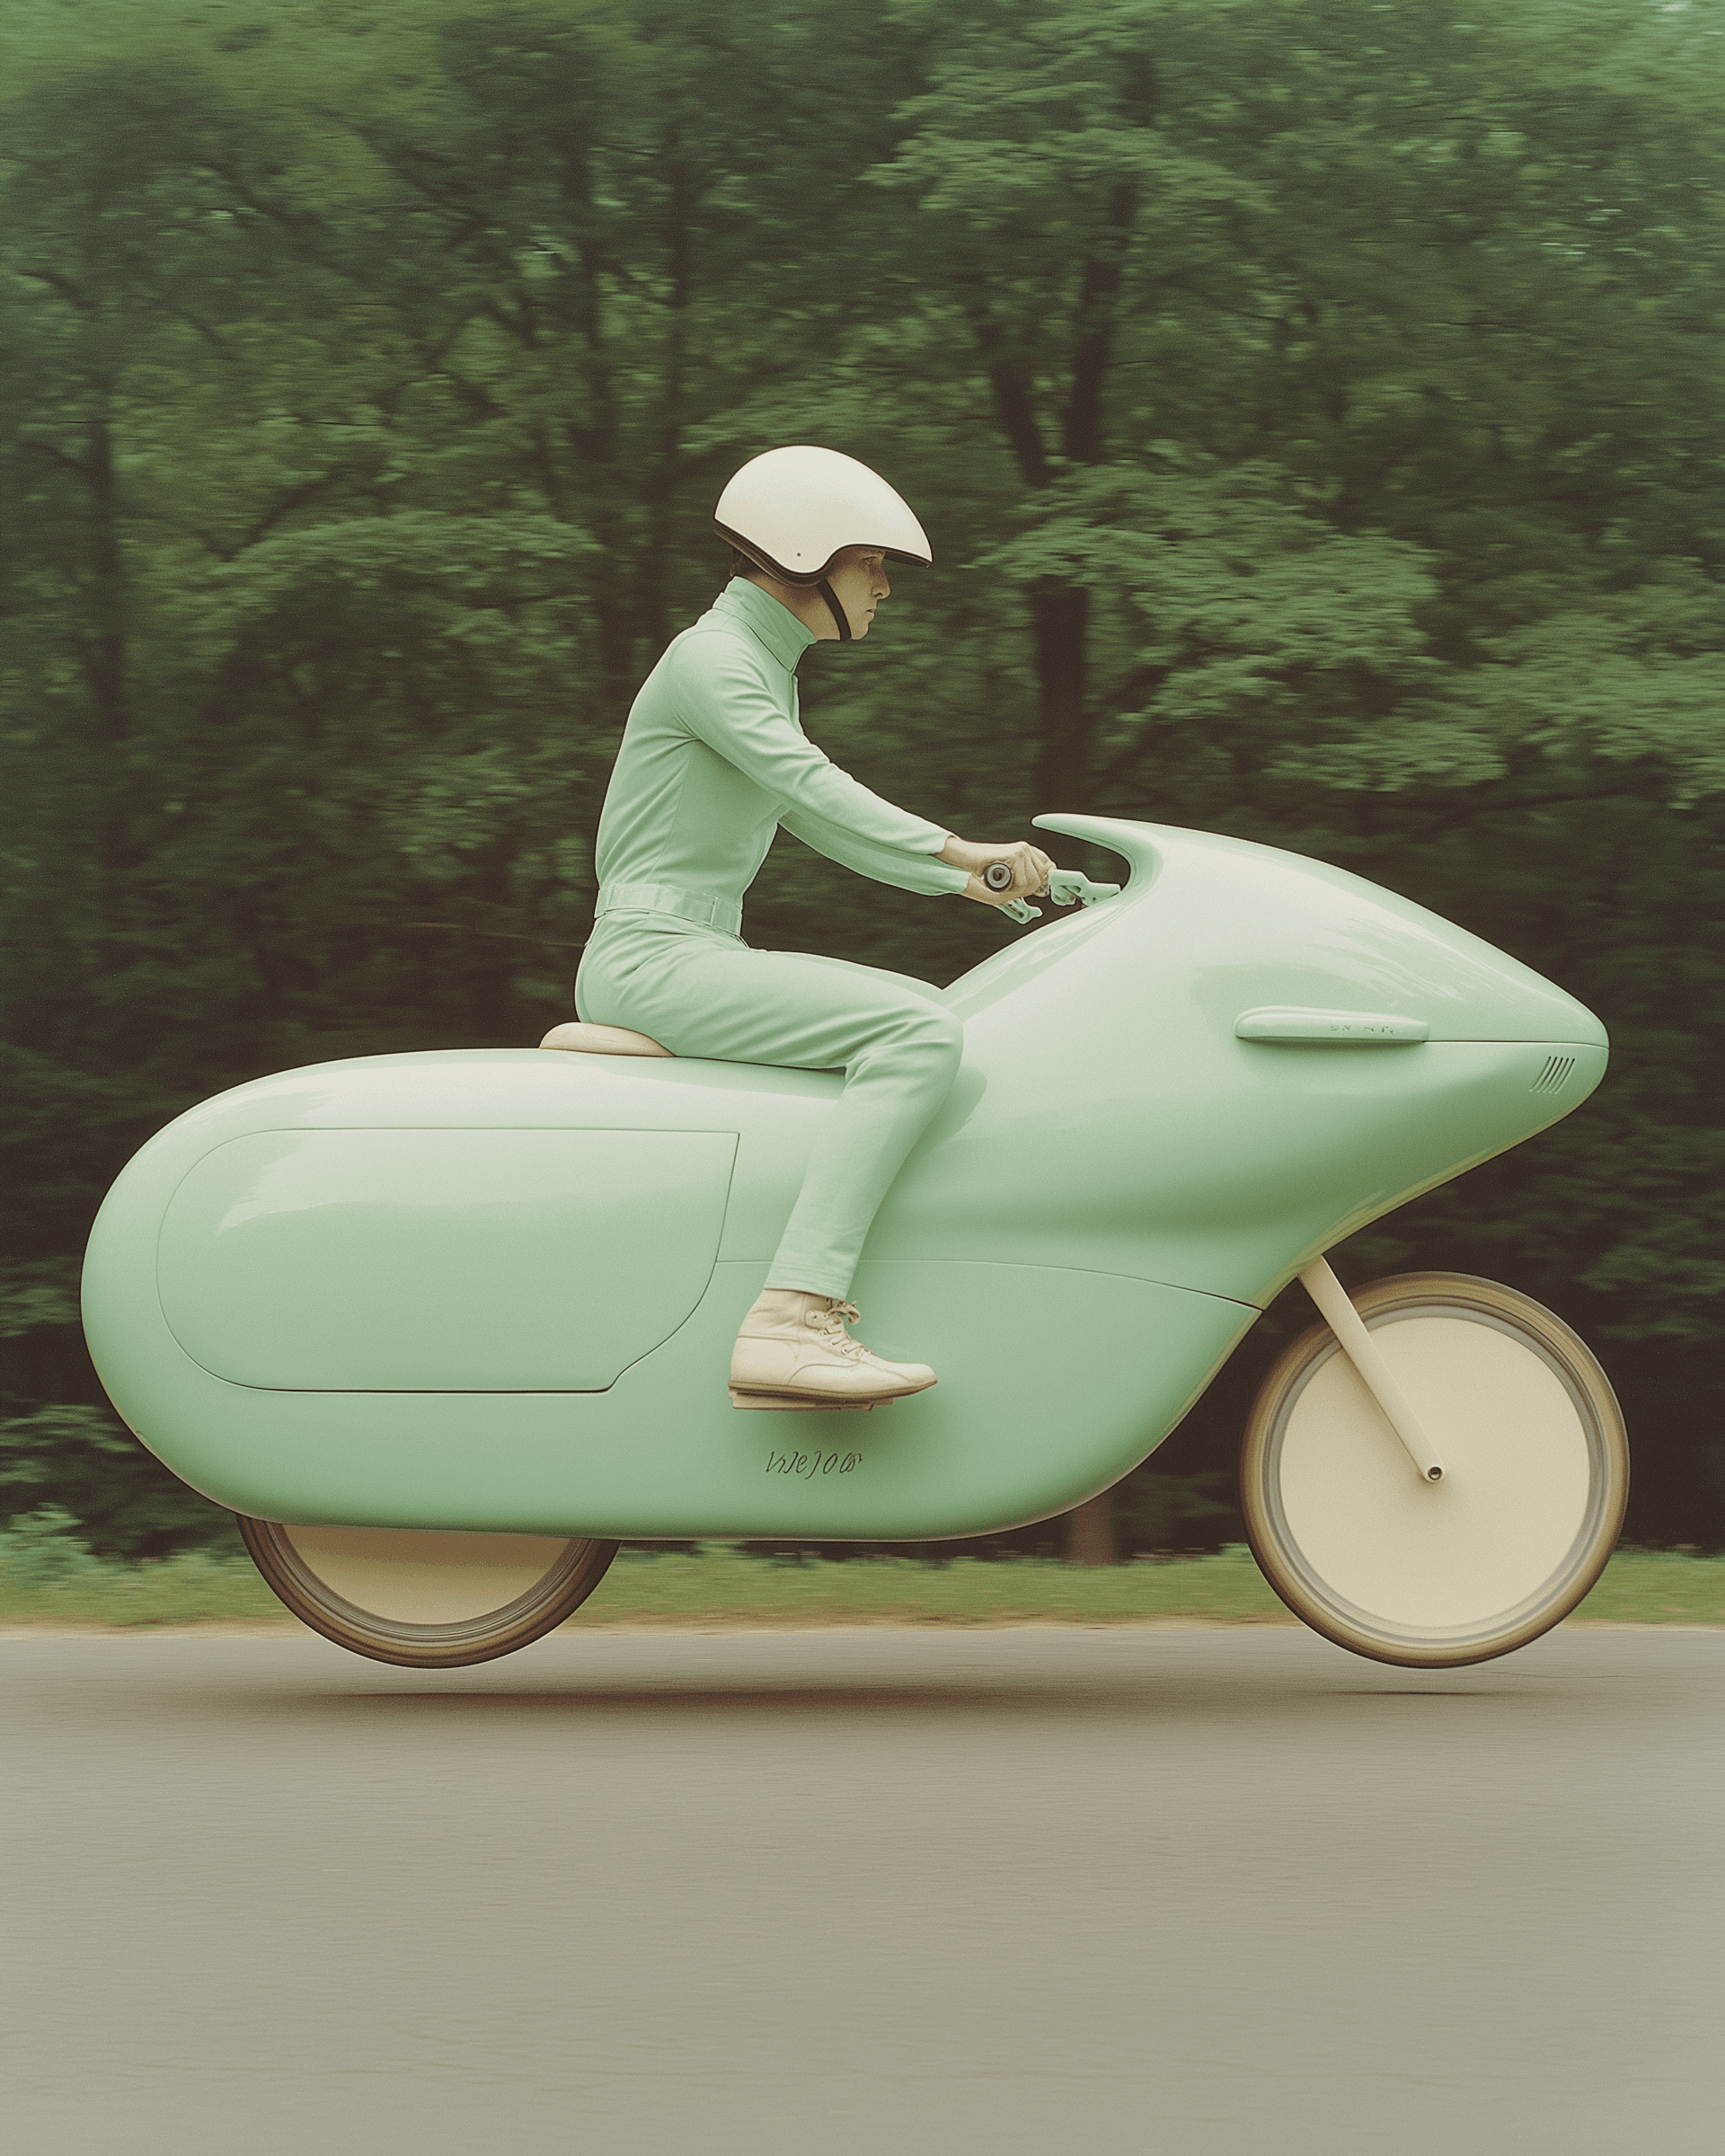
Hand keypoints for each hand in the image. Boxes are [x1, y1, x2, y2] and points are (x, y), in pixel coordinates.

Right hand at [938, 835, 1059, 907]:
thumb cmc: (979, 874)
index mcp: (1026, 854)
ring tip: (999, 880)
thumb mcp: (1007, 885)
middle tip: (1005, 885)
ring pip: (1033, 883)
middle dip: (1024, 890)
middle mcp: (1026, 850)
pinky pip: (1022, 883)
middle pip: (1041, 881)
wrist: (960, 862)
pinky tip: (996, 877)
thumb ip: (1028, 887)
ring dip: (1014, 889)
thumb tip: (1045, 890)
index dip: (1046, 882)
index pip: (1049, 869)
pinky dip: (1008, 887)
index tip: (1041, 891)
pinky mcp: (1015, 854)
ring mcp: (1022, 850)